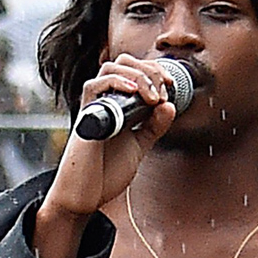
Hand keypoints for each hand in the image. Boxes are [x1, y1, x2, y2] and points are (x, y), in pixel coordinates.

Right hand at [34, 54, 176, 257]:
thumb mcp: (139, 146)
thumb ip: (154, 127)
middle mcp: (106, 100)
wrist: (86, 196)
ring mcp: (95, 106)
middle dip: (150, 69)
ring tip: (153, 97)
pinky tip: (134, 93)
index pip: (135, 70)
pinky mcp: (86, 116)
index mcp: (119, 104)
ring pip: (111, 68)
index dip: (155, 71)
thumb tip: (170, 106)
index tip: (172, 87)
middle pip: (124, 61)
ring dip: (138, 76)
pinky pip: (95, 86)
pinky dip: (117, 83)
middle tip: (164, 90)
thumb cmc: (105, 173)